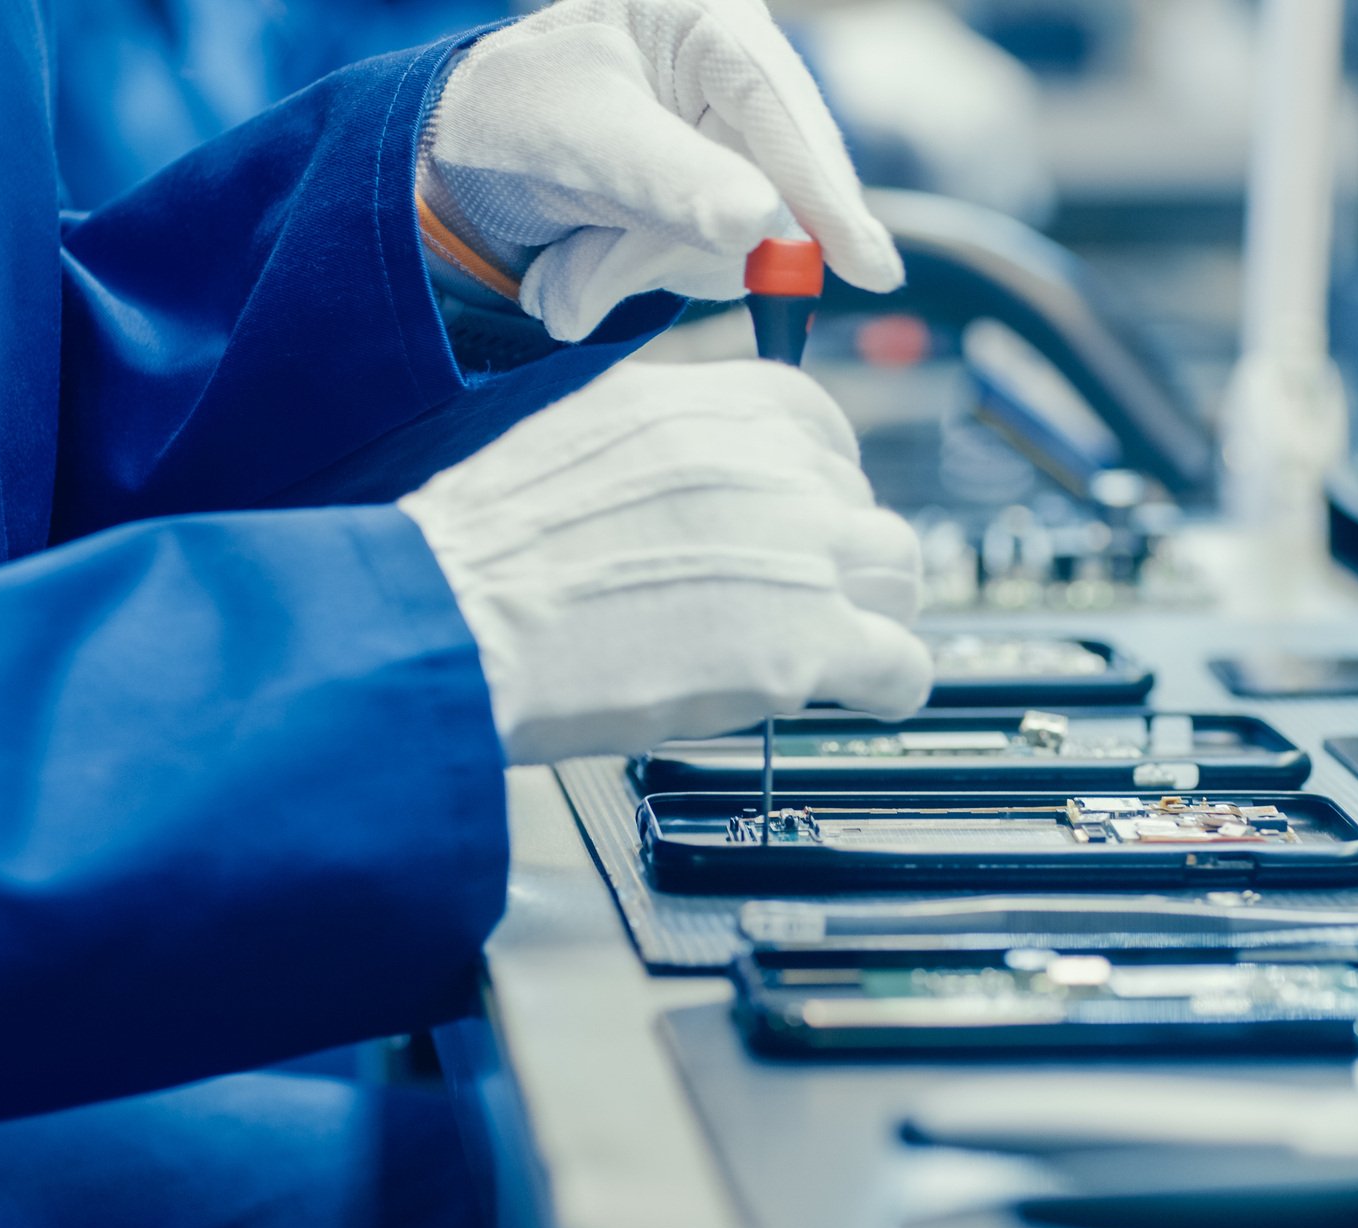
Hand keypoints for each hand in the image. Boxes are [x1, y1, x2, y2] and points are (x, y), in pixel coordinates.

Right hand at [397, 361, 930, 764]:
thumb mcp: (578, 437)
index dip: (814, 483)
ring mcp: (796, 553)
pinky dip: (889, 683)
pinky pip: (904, 663)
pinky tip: (859, 693)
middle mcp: (766, 465)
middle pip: (857, 502)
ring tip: (834, 645)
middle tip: (794, 598)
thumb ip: (659, 445)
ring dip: (873, 609)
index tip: (797, 520)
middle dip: (833, 553)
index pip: (817, 427)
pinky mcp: (806, 644)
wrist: (453, 619)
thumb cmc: (483, 547)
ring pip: (897, 570)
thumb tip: (692, 474)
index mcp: (710, 405)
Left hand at [418, 0, 902, 341]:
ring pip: (742, 238)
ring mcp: (735, 146)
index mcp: (704, 20)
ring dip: (642, 267)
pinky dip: (638, 275)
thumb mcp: (578, 139)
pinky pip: (712, 264)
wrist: (466, 160)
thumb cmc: (514, 114)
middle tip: (580, 285)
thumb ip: (668, 180)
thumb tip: (760, 224)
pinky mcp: (722, 203)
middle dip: (682, 249)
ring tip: (563, 266)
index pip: (780, 106)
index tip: (866, 267)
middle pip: (777, 184)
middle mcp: (736, 78)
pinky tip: (581, 262)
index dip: (824, 190)